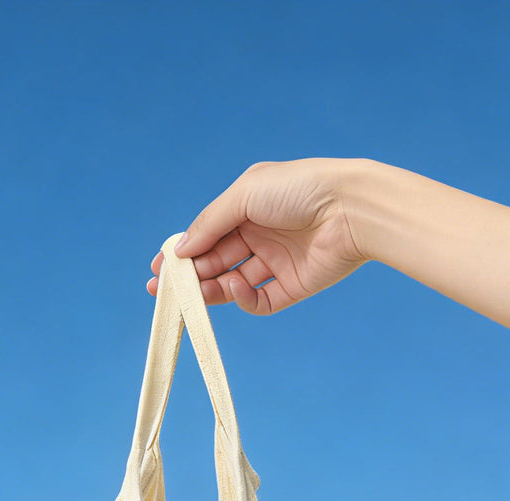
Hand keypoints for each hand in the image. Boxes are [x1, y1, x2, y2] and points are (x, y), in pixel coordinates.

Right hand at [147, 158, 369, 314]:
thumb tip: (180, 249)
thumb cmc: (300, 189)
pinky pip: (259, 300)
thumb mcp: (245, 195)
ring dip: (211, 289)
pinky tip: (234, 286)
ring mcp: (276, 263)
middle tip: (163, 289)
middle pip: (217, 261)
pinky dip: (242, 298)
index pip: (208, 234)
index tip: (159, 268)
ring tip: (192, 294)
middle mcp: (261, 236)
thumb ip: (210, 223)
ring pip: (233, 283)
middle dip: (190, 275)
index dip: (184, 251)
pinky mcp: (292, 287)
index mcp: (249, 208)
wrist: (350, 209)